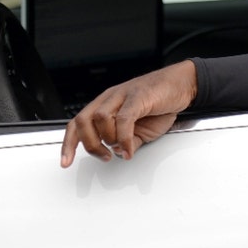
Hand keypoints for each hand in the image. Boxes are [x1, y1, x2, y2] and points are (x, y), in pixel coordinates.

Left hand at [60, 61, 198, 167]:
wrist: (181, 85)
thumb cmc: (160, 103)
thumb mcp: (142, 130)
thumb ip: (128, 142)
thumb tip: (118, 153)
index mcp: (105, 106)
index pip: (78, 123)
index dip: (69, 144)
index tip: (66, 163)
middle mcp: (109, 99)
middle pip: (83, 121)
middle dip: (90, 144)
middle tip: (104, 157)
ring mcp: (122, 96)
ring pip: (100, 119)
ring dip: (108, 140)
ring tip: (121, 149)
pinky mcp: (137, 97)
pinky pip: (124, 119)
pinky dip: (125, 138)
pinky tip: (129, 149)